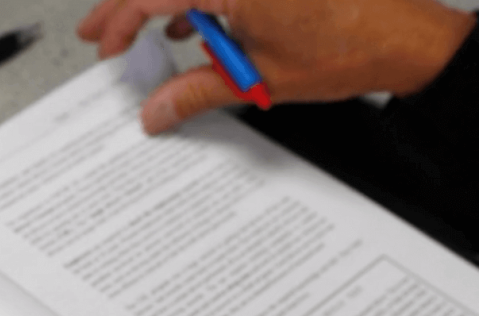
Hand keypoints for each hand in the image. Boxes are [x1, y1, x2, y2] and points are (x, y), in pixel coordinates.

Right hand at [77, 0, 476, 132]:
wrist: (408, 40)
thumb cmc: (349, 48)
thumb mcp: (256, 78)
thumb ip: (194, 93)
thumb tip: (155, 110)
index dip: (119, 23)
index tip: (107, 48)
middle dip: (127, 8)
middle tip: (102, 33)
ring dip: (164, 5)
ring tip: (146, 37)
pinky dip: (200, 1)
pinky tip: (196, 28)